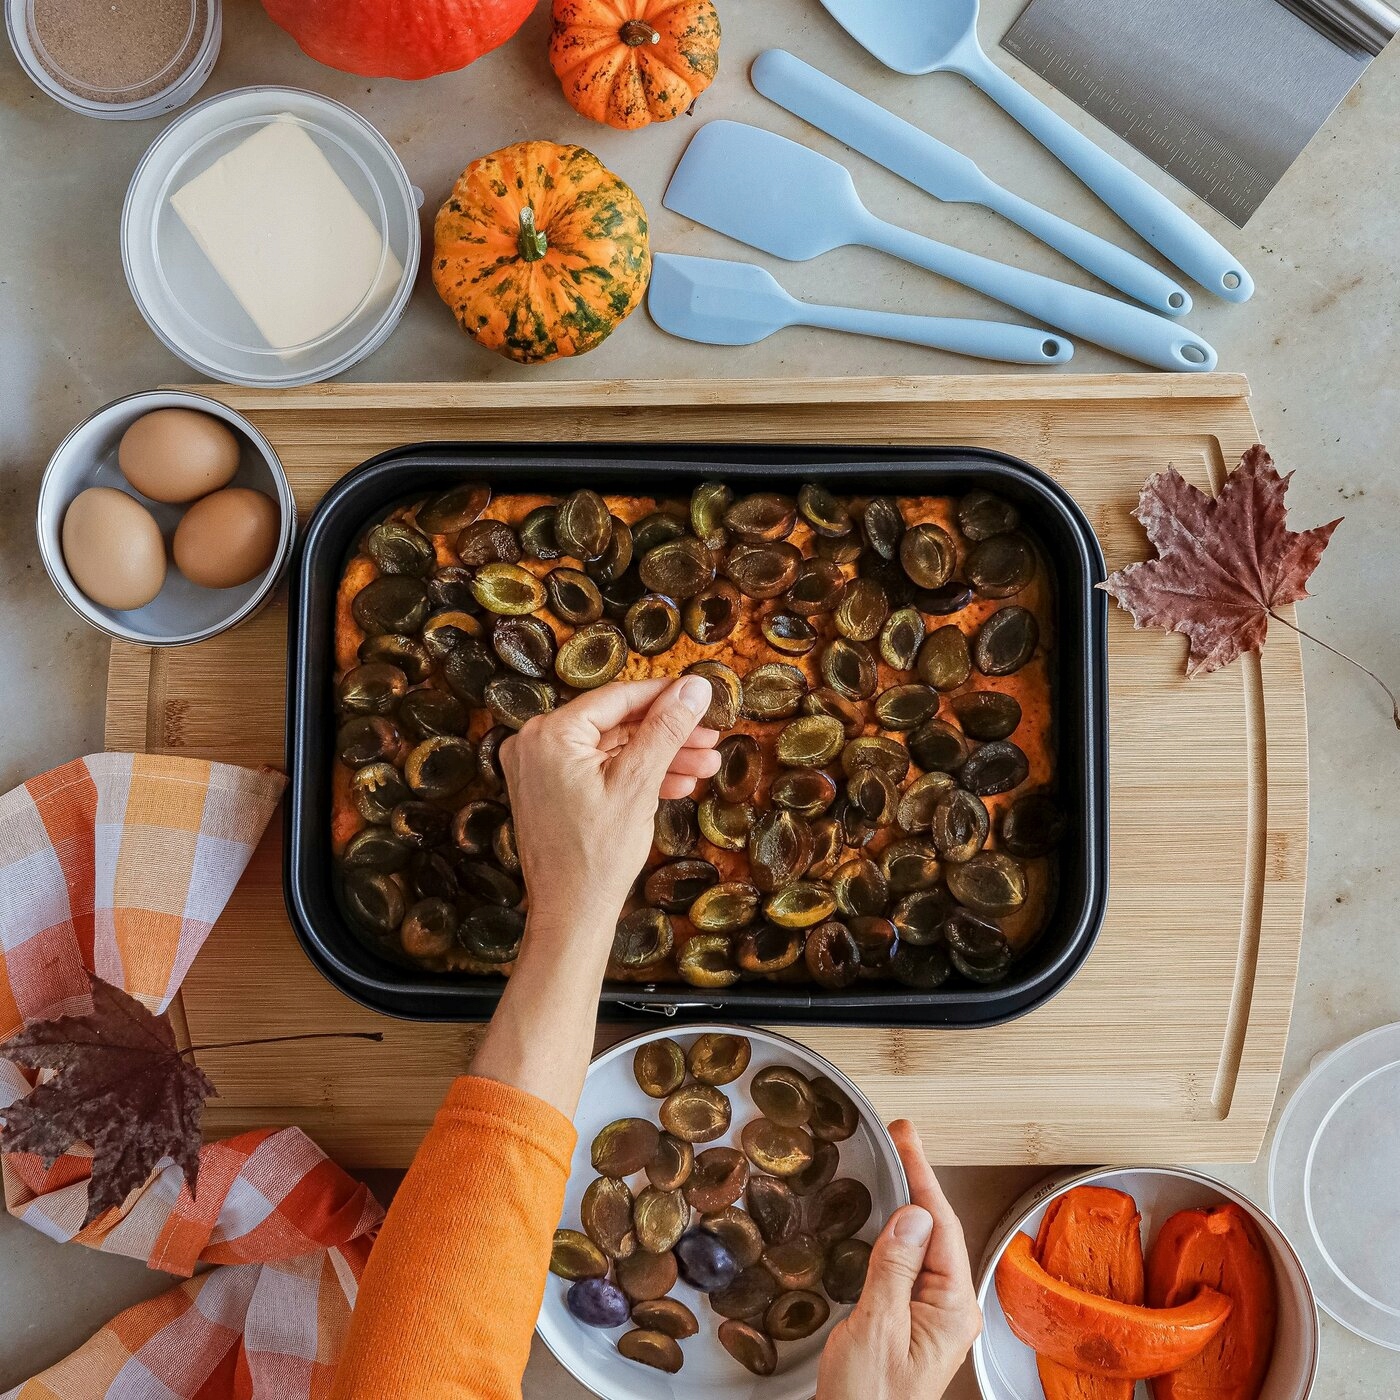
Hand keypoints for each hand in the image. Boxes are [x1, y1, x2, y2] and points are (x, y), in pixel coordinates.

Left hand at [500, 677, 719, 942]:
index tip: (702, 695)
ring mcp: (539, 768)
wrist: (571, 914)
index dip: (666, 695)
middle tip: (712, 737)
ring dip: (658, 757)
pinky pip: (598, 770)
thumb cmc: (597, 855)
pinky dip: (634, 776)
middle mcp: (536, 743)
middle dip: (668, 734)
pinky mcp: (548, 790)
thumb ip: (666, 729)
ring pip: (612, 749)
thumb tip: (695, 686)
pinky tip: (677, 785)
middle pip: (617, 724)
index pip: (618, 697)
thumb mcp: (638, 783)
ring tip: (706, 766)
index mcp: (550, 733)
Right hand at [817, 1120, 981, 1399]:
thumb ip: (894, 1269)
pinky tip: (884, 1219)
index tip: (907, 1139)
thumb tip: (912, 1215)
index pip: (941, 1226)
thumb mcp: (877, 1330)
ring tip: (894, 1164)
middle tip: (899, 1137)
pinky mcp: (908, 1321)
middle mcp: (948, 1309)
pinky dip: (895, 1232)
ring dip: (907, 1203)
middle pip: (937, 1229)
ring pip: (922, 1244)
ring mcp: (930, 1316)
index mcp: (951, 1309)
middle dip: (918, 1181)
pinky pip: (907, 1263)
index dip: (923, 1176)